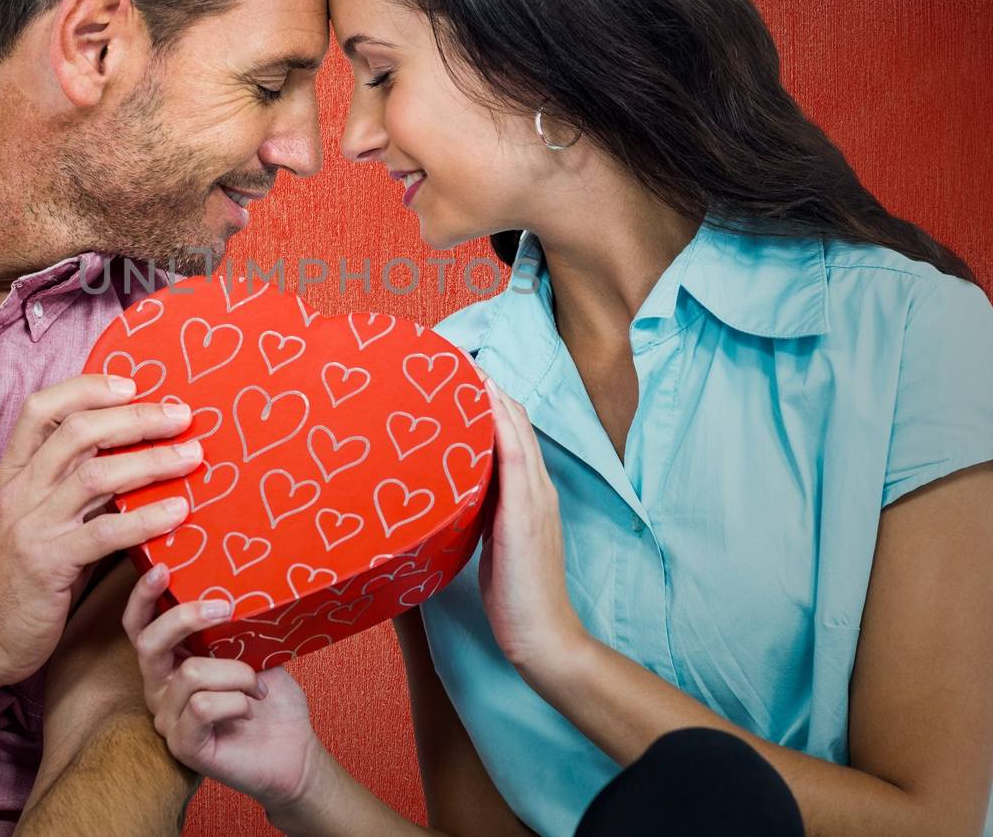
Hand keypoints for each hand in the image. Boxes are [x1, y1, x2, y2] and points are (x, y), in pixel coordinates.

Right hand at [0, 374, 205, 689]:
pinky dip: (146, 518)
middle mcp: (18, 492)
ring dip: (152, 460)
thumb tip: (129, 465)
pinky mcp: (48, 565)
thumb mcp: (32, 523)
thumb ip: (70, 493)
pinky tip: (178, 513)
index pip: (40, 409)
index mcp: (11, 476)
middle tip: (181, 415)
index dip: (86, 388)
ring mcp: (31, 527)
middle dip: (135, 417)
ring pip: (96, 475)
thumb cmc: (11, 582)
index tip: (131, 384)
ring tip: (192, 455)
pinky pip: (104, 533)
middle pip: (78, 432)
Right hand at [122, 565, 320, 811]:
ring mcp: (168, 719)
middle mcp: (160, 689)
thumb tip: (227, 588)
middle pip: (148, 643)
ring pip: (191, 673)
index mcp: (171, 661)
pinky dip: (235, 701)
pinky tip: (249, 708)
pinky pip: (202, 707)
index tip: (163, 568)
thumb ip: (229, 625)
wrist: (294, 750)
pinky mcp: (183, 745)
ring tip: (257, 687)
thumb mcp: (251, 649)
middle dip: (185, 618)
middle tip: (225, 608)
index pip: (139, 626)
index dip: (143, 597)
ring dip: (237, 673)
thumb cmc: (270, 698)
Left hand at [479, 377, 589, 678]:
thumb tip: (450, 496)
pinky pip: (514, 454)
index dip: (490, 399)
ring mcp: (535, 497)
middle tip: (453, 358)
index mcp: (531, 493)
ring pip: (515, 428)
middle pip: (515, 419)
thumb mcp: (493, 542)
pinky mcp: (524, 512)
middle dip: (487, 386)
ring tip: (461, 364)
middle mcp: (538, 487)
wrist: (542, 634)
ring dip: (490, 392)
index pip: (513, 431)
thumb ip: (480, 513)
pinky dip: (499, 422)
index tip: (460, 375)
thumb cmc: (514, 596)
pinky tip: (482, 397)